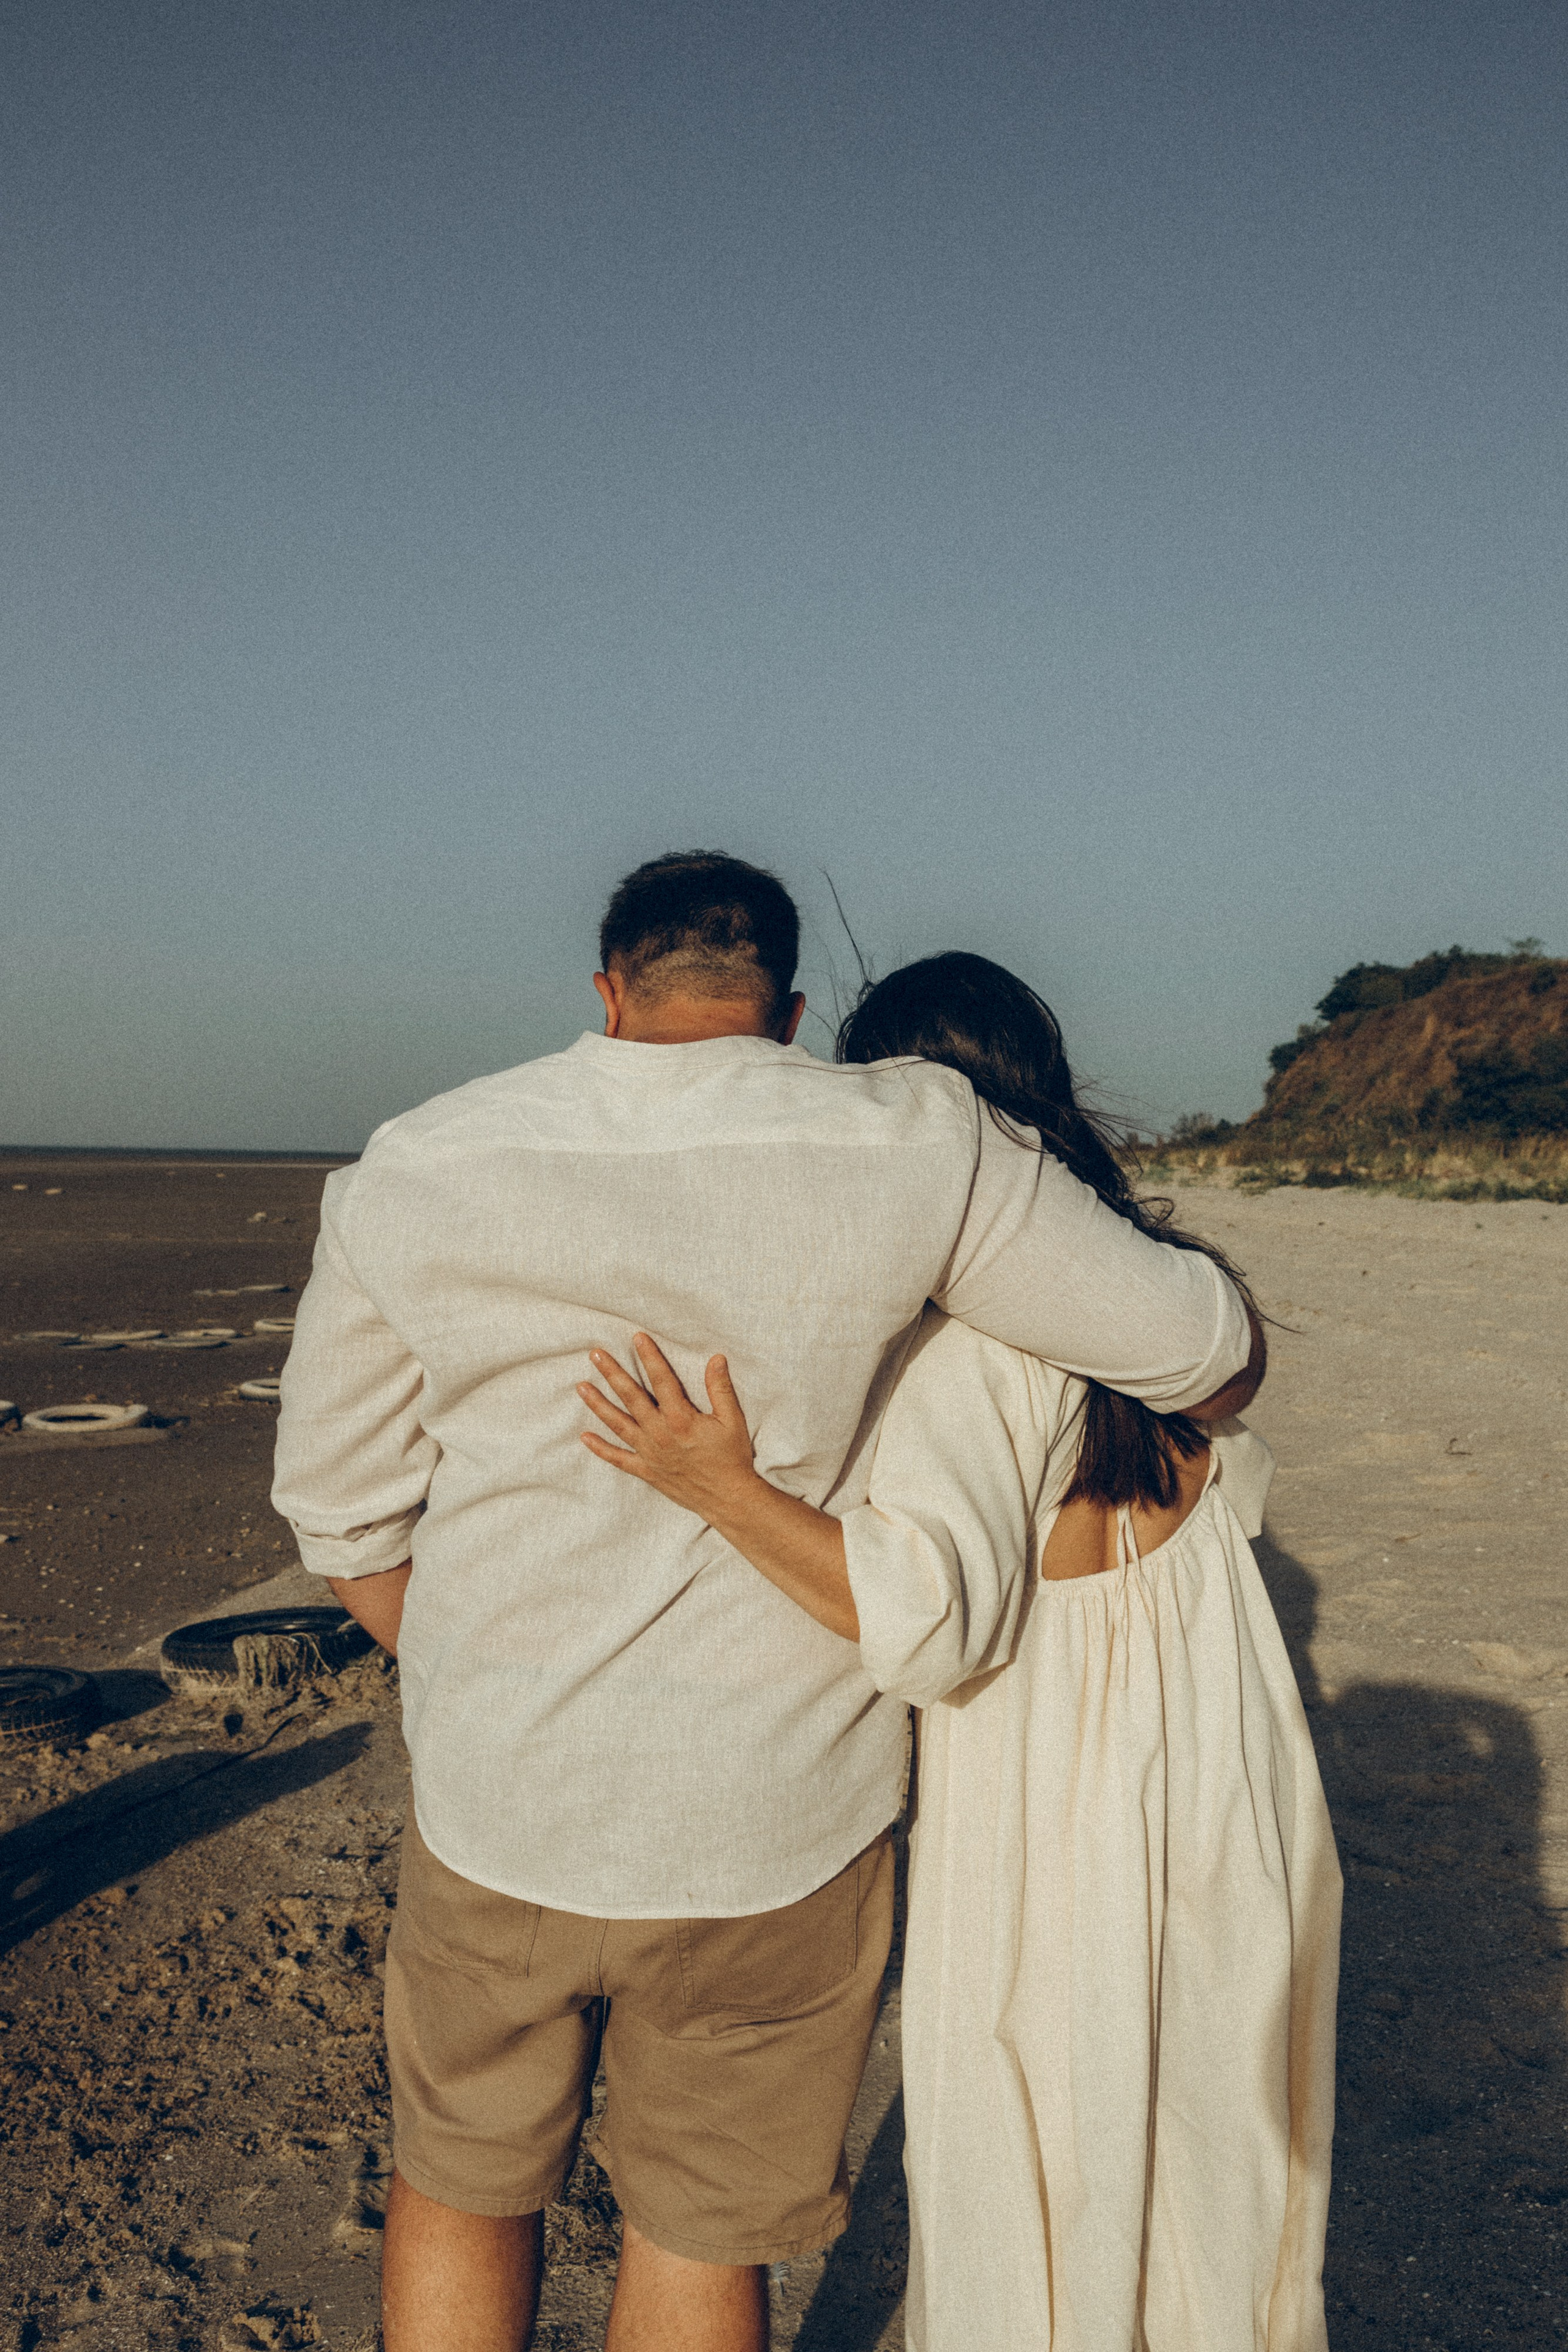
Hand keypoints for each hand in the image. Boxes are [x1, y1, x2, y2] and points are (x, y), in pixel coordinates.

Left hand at [579, 1335, 759, 1521]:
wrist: (728, 1499)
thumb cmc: (732, 1458)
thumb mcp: (732, 1421)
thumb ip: (720, 1389)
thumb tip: (716, 1358)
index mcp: (681, 1419)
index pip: (661, 1380)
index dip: (649, 1357)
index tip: (637, 1338)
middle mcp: (660, 1434)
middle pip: (631, 1397)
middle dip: (612, 1374)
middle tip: (596, 1355)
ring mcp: (650, 1453)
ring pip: (618, 1424)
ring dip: (599, 1405)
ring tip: (582, 1387)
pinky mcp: (647, 1471)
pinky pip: (619, 1459)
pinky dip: (601, 1449)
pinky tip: (585, 1437)